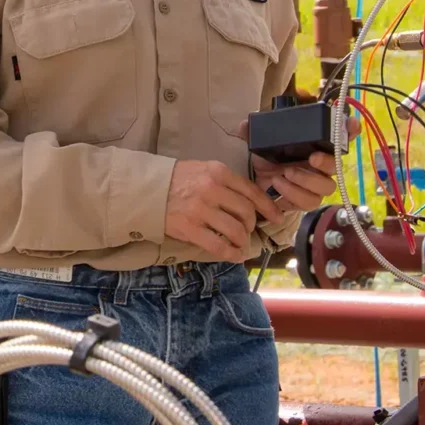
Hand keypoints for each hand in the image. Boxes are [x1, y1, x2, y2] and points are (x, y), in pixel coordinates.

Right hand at [164, 159, 283, 262]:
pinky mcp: (190, 228)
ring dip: (242, 240)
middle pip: (247, 213)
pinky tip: (234, 255)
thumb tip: (251, 201)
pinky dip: (230, 253)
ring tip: (240, 243)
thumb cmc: (179, 179)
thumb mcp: (205, 170)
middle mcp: (212, 189)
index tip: (277, 217)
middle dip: (252, 225)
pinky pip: (218, 245)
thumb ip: (227, 182)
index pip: (251, 191)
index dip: (268, 207)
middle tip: (249, 230)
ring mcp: (201, 210)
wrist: (148, 189)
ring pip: (235, 230)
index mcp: (218, 172)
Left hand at [238, 115, 359, 213]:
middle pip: (337, 166)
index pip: (340, 137)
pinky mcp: (306, 201)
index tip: (351, 125)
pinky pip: (309, 202)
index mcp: (315, 145)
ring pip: (326, 187)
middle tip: (311, 158)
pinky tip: (279, 185)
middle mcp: (320, 165)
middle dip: (326, 162)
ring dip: (306, 180)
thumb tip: (244, 125)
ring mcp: (315, 184)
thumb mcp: (260, 143)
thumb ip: (253, 132)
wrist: (257, 187)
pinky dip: (293, 194)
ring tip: (285, 174)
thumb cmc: (267, 159)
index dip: (350, 131)